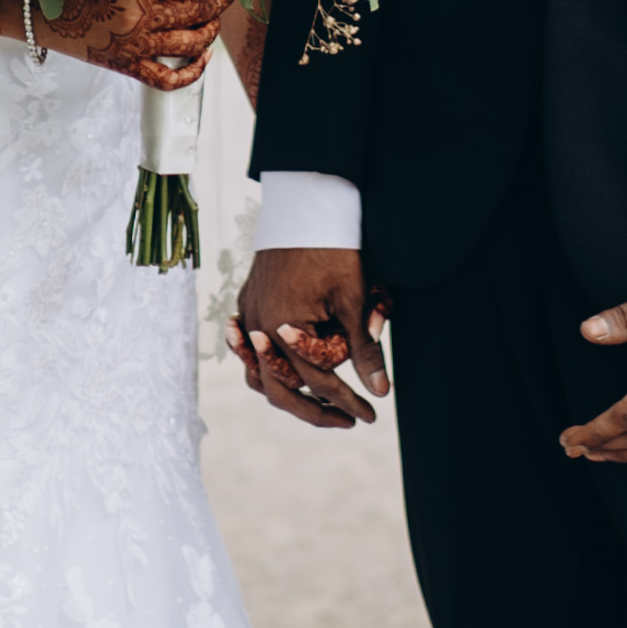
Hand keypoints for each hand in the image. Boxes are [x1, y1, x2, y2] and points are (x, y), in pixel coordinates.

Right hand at [10, 0, 230, 93]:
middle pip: (196, 11)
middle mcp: (141, 18)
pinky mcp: (127, 67)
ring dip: (210, 31)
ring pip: (190, 42)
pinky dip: (192, 72)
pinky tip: (201, 59)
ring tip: (214, 22)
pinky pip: (168, 79)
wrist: (36, 12)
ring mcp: (135, 47)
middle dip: (219, 2)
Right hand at [231, 240, 387, 429]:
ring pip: (258, 376)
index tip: (370, 416)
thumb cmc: (333, 249)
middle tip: (348, 421)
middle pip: (280, 390)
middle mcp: (257, 327)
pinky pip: (249, 352)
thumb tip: (382, 391)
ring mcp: (246, 316)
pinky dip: (268, 369)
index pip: (318, 382)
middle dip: (316, 411)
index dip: (348, 401)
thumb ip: (363, 349)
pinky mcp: (244, 305)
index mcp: (283, 328)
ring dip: (288, 393)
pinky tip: (289, 372)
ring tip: (320, 404)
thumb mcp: (353, 299)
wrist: (304, 206)